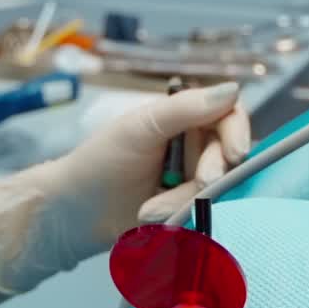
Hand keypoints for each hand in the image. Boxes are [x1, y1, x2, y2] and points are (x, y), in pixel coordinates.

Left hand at [0, 82, 250, 294]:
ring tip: (150, 211)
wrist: (71, 216)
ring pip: (217, 186)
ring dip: (186, 199)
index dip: (237, 132)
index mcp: (185, 116)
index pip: (229, 115)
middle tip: (200, 184)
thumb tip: (235, 88)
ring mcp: (191, 178)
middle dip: (212, 171)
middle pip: (228, 153)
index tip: (234, 153)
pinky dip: (180, 215)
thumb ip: (187, 108)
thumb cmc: (101, 162)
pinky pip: (203, 210)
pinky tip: (153, 219)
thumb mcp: (142, 127)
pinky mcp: (186, 207)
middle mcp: (194, 145)